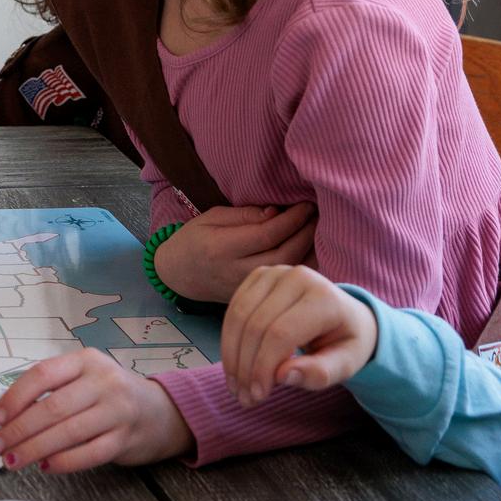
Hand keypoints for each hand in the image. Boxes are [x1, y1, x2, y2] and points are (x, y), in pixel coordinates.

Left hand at [0, 348, 192, 472]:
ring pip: (68, 432)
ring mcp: (117, 411)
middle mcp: (103, 381)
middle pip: (52, 407)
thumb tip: (7, 412)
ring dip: (35, 449)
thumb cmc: (111, 393)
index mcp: (86, 360)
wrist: (161, 412)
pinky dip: (64, 462)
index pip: (42, 375)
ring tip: (14, 460)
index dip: (15, 397)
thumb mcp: (85, 377)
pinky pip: (89, 454)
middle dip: (19, 429)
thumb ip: (53, 388)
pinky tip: (46, 466)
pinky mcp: (125, 439)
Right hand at [154, 202, 316, 302]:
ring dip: (310, 250)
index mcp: (222, 248)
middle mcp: (237, 271)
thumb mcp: (211, 217)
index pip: (267, 234)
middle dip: (306, 233)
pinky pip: (286, 280)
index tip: (307, 204)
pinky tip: (313, 250)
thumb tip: (276, 212)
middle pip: (284, 254)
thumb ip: (243, 215)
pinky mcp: (256, 296)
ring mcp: (248, 287)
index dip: (292, 219)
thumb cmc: (194, 240)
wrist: (179, 275)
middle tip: (320, 214)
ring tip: (320, 230)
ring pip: (289, 270)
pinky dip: (304, 265)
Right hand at [220, 265, 377, 406]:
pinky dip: (229, 340)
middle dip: (245, 366)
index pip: (281, 333)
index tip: (258, 396)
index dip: (263, 366)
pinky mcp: (258, 276)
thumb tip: (283, 376)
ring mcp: (274, 272)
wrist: (345, 314)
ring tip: (236, 386)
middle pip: (256, 325)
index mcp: (323, 297)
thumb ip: (320, 373)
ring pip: (239, 316)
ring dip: (231, 355)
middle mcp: (296, 277)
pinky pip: (234, 309)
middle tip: (244, 397)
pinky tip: (234, 364)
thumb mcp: (346, 364)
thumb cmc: (345, 342)